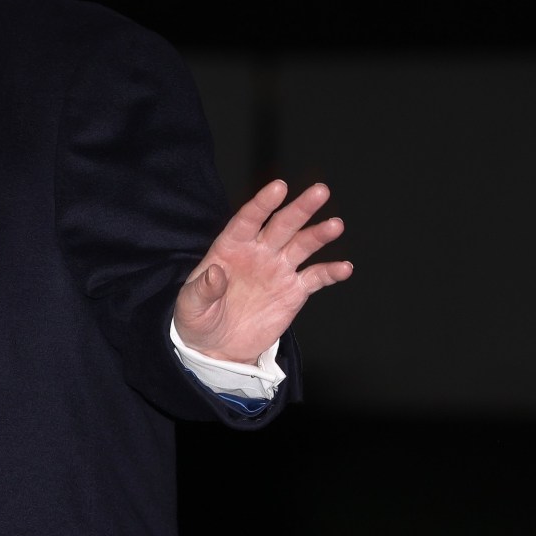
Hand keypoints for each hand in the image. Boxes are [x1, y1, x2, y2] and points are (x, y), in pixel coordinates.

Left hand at [175, 179, 352, 364]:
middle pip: (282, 225)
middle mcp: (258, 253)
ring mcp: (278, 270)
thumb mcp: (190, 306)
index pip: (248, 220)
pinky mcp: (293, 292)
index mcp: (230, 248)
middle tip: (320, 191)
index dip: (263, 203)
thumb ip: (202, 289)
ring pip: (302, 245)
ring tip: (335, 225)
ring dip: (319, 235)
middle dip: (300, 208)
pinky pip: (316, 278)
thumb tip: (214, 273)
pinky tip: (344, 267)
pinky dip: (331, 272)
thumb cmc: (198, 320)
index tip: (279, 187)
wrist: (217, 348)